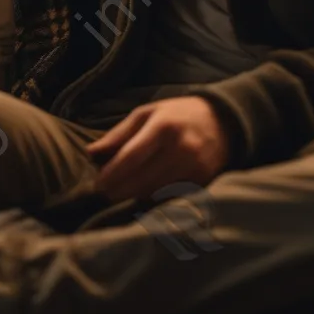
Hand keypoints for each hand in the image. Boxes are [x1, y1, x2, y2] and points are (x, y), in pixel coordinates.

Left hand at [86, 96, 229, 200]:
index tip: (97, 184)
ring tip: (120, 194)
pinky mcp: (204, 182)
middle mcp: (181, 149)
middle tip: (104, 193)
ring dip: (134, 196)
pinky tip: (143, 196)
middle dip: (119, 190)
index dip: (112, 174)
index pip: (131, 157)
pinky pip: (172, 198)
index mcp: (163, 127)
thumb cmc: (176, 115)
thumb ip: (118, 134)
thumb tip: (91, 153)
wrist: (222, 121)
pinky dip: (154, 199)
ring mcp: (195, 168)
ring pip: (156, 193)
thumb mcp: (146, 113)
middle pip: (142, 179)